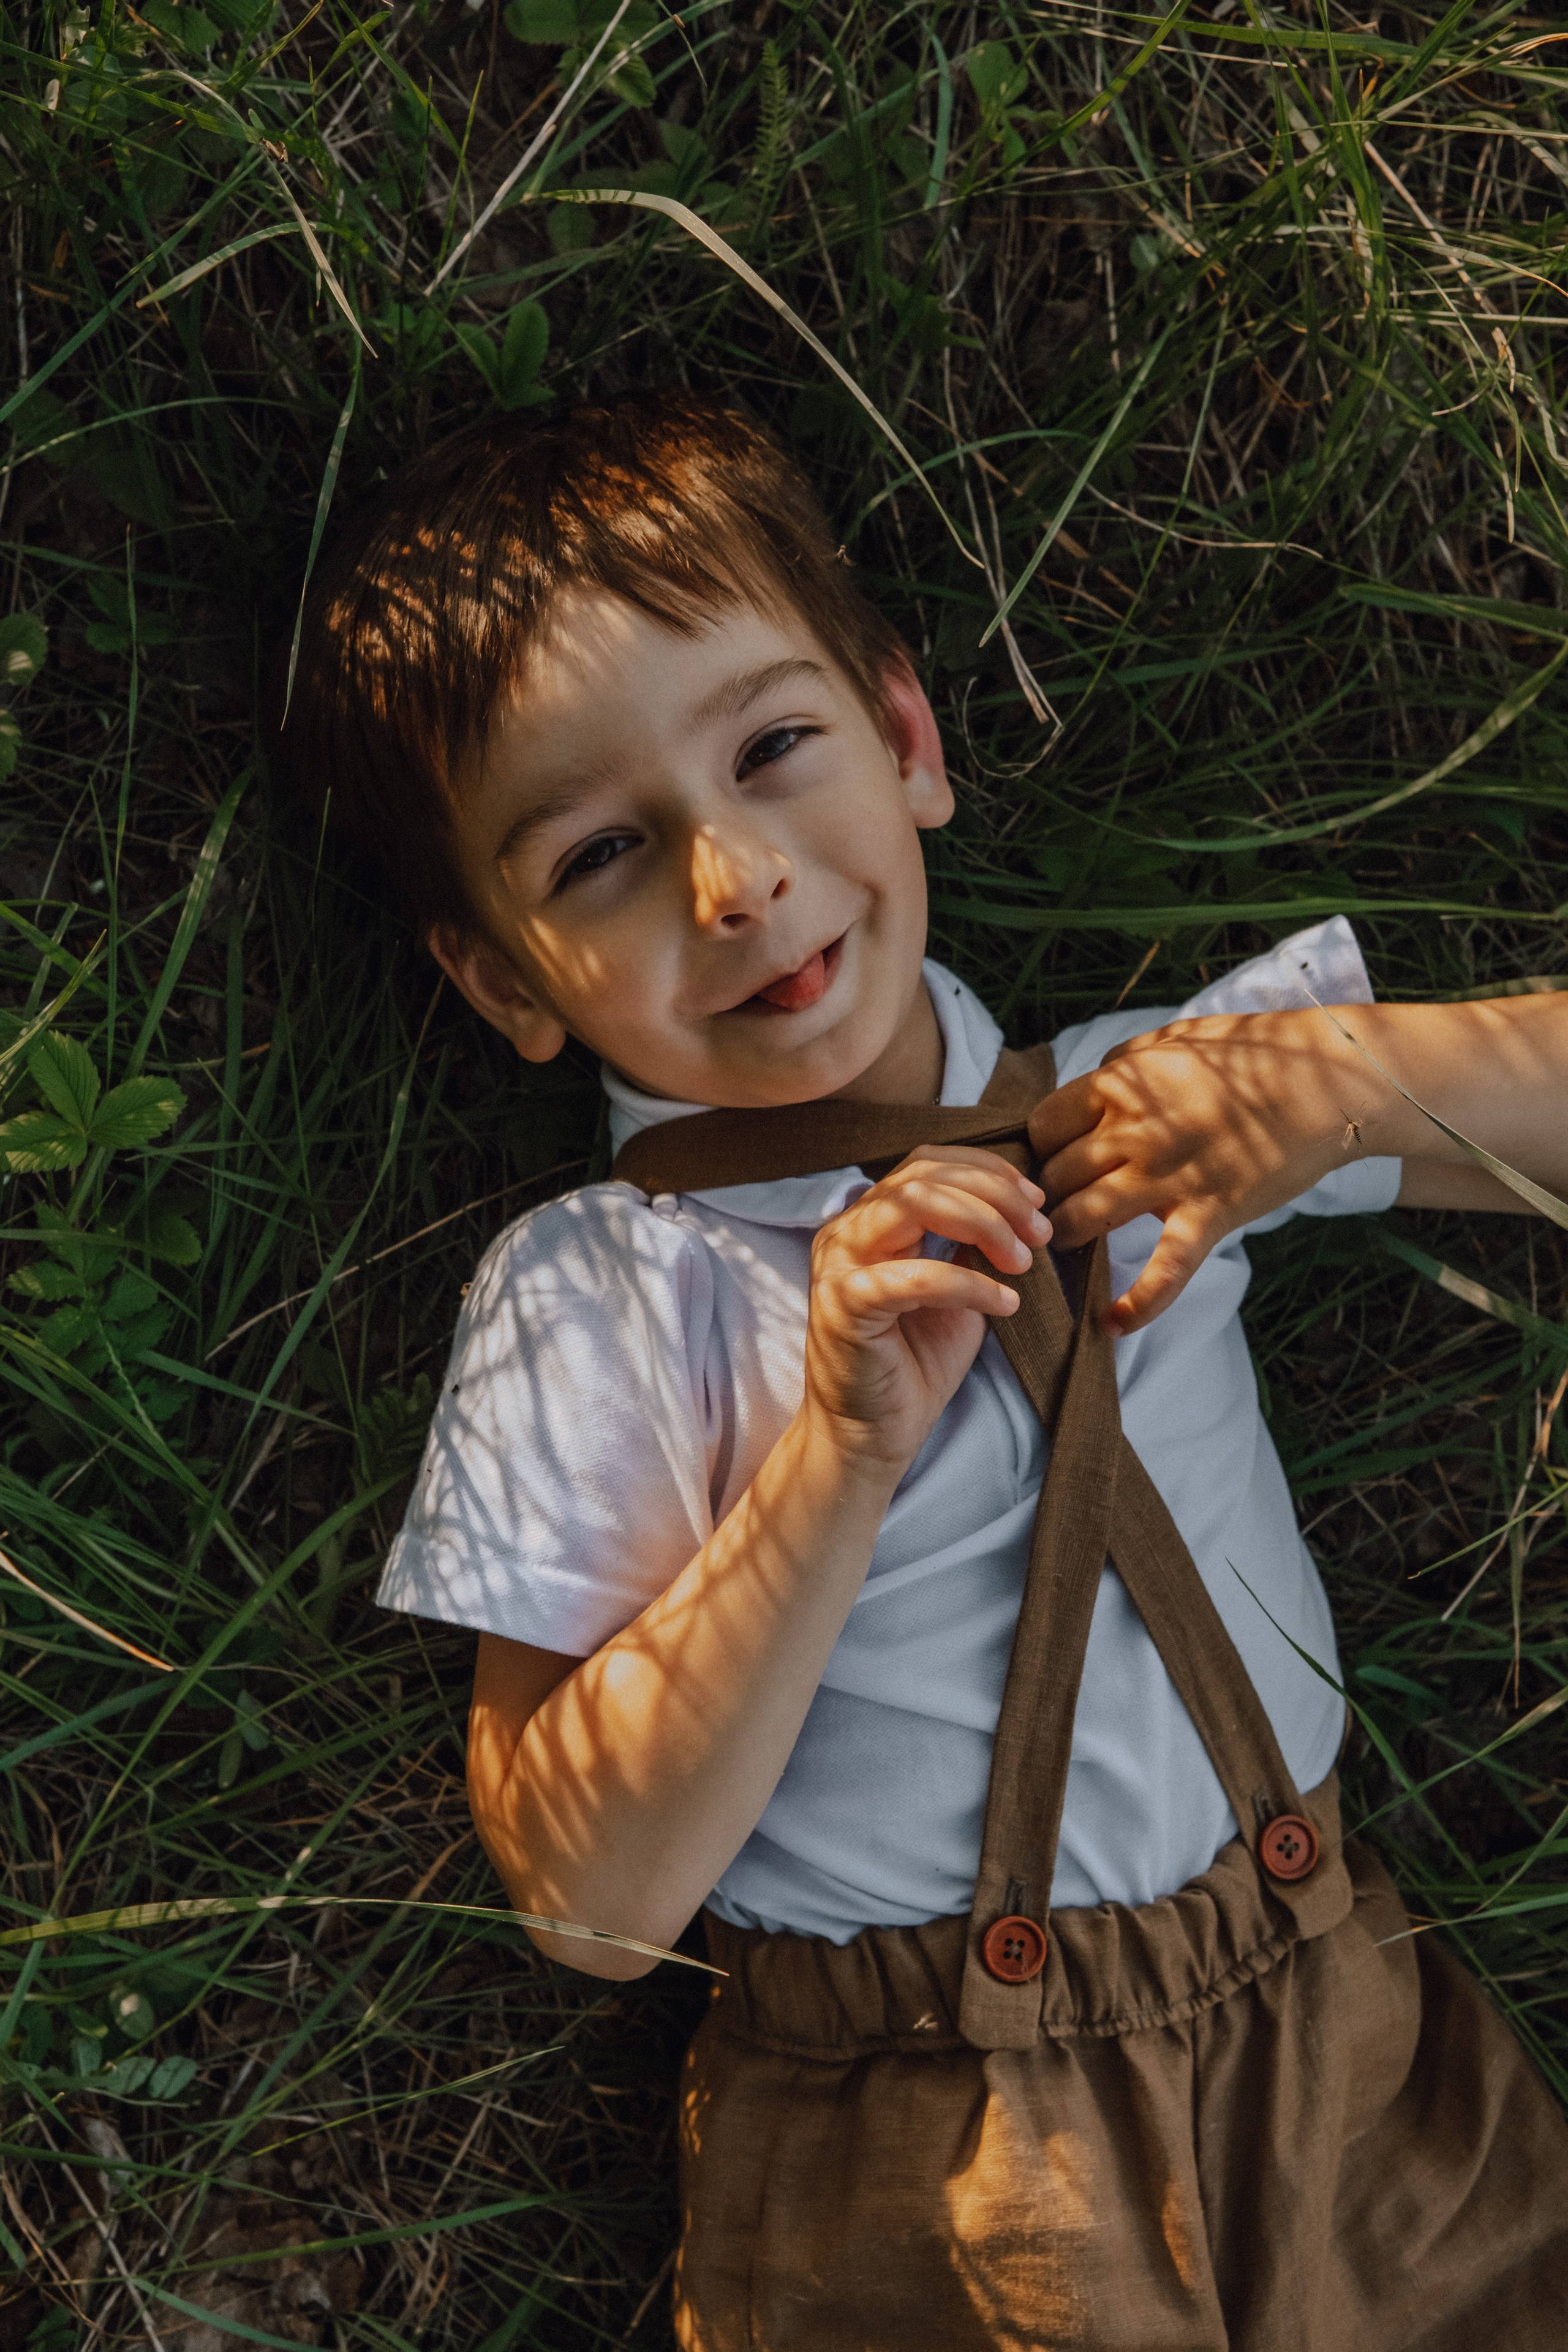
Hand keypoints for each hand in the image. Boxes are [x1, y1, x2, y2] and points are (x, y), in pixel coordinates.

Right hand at [803, 1147, 1050, 1471]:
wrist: (874, 1437)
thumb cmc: (914, 1365)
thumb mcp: (956, 1291)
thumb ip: (971, 1244)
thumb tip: (1018, 1208)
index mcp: (869, 1221)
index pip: (926, 1164)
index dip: (987, 1171)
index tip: (1036, 1201)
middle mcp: (845, 1232)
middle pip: (923, 1175)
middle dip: (995, 1195)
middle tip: (1040, 1234)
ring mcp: (838, 1264)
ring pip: (912, 1203)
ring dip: (983, 1224)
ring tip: (1023, 1262)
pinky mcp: (844, 1305)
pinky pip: (914, 1276)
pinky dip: (969, 1283)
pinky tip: (1005, 1303)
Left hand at [1028, 1011, 1376, 1333]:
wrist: (1328, 1080)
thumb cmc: (1254, 1052)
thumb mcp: (1175, 1037)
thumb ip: (1125, 1064)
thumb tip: (1092, 1085)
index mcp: (1122, 1086)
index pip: (1044, 1126)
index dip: (1039, 1146)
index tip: (1051, 1156)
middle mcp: (1135, 1133)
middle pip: (1056, 1175)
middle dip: (1047, 1193)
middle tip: (1051, 1205)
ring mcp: (1170, 1178)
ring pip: (1084, 1218)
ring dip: (1065, 1236)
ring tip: (1065, 1244)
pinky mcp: (1211, 1215)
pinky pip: (1166, 1270)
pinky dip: (1137, 1305)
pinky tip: (1111, 1326)